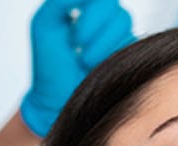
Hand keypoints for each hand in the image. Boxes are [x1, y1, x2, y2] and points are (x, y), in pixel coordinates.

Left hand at [21, 0, 134, 136]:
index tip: (75, 28)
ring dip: (101, 44)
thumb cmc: (50, 66)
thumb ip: (61, 1)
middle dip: (93, 27)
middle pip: (115, 8)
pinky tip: (97, 68)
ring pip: (124, 24)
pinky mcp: (131, 56)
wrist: (57, 103)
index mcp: (85, 8)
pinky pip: (133, 44)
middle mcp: (106, 21)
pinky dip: (112, 55)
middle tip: (77, 47)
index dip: (91, 11)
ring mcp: (120, 38)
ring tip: (84, 62)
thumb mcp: (44, 25)